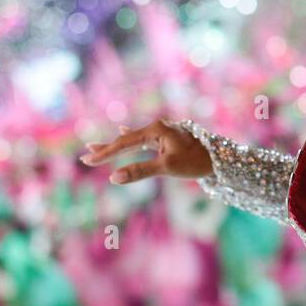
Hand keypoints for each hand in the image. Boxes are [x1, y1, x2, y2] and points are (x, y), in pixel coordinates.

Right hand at [78, 120, 211, 183]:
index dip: (106, 153)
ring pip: (133, 140)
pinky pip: (143, 139)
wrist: (220, 158)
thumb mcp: (167, 167)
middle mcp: (158, 128)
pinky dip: (130, 140)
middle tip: (85, 155)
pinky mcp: (167, 139)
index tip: (89, 161)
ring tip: (97, 147)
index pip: (124, 143)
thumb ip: (140, 171)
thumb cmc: (196, 161)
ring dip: (116, 145)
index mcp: (156, 130)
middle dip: (106, 148)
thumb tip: (114, 178)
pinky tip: (122, 133)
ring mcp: (163, 132)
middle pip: (126, 139)